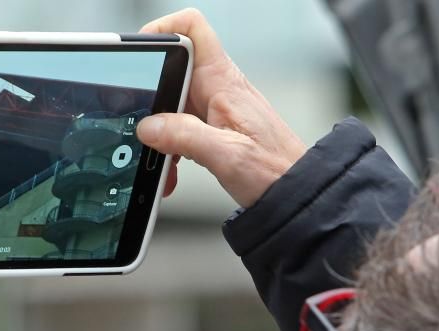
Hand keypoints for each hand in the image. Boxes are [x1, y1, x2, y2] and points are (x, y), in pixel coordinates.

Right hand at [137, 9, 306, 207]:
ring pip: (173, 106)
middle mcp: (219, 89)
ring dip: (160, 134)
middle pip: (172, 73)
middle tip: (145, 131)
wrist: (297, 192)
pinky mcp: (216, 128)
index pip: (192, 29)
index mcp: (223, 83)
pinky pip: (182, 128)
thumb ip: (185, 137)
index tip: (141, 54)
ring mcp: (216, 109)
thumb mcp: (227, 156)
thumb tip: (149, 126)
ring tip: (163, 163)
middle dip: (152, 101)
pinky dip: (172, 148)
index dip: (164, 29)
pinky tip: (174, 170)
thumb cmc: (276, 171)